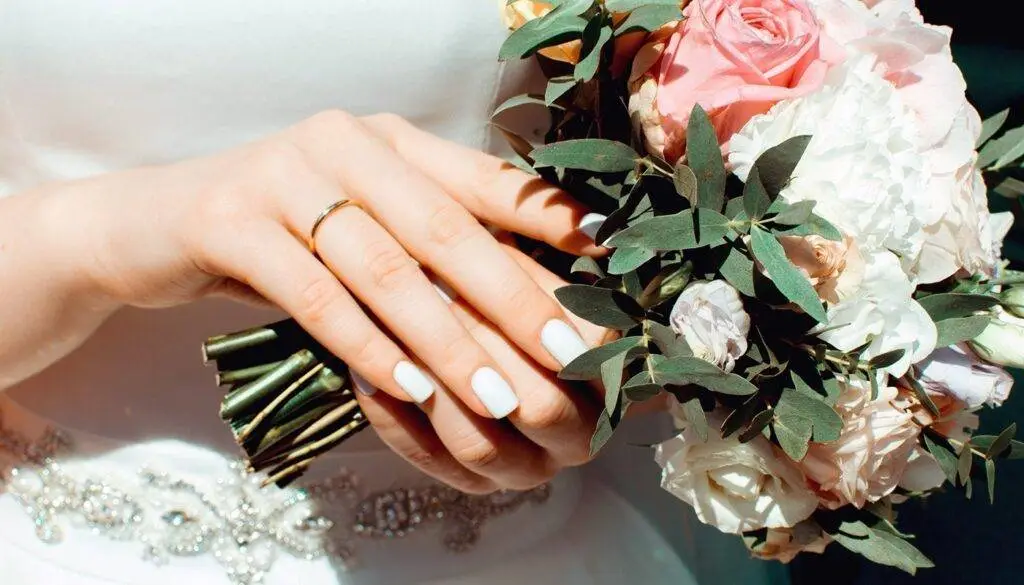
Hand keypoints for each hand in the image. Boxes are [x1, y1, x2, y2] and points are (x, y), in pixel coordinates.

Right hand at [40, 111, 609, 491]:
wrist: (158, 221)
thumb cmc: (284, 228)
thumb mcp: (363, 219)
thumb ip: (429, 237)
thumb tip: (524, 287)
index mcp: (389, 140)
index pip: (484, 180)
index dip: (550, 222)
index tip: (609, 267)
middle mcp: (344, 144)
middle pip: (446, 229)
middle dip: (514, 300)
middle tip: (568, 357)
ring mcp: (283, 175)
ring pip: (384, 269)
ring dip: (447, 340)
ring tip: (496, 394)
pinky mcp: (231, 220)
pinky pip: (314, 295)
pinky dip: (367, 346)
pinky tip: (410, 387)